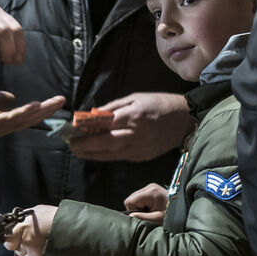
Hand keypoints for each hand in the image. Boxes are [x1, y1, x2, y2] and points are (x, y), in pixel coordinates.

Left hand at [0, 87, 64, 136]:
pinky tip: (33, 106)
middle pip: (26, 121)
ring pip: (21, 121)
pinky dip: (21, 114)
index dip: (39, 110)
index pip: (23, 116)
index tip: (54, 101)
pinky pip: (7, 120)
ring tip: (52, 103)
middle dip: (45, 112)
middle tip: (61, 101)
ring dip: (38, 113)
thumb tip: (12, 97)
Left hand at [3, 204, 57, 255]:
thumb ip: (28, 218)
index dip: (11, 239)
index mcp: (23, 227)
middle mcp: (26, 241)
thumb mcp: (38, 210)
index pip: (8, 238)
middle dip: (24, 246)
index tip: (14, 239)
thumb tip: (23, 221)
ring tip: (40, 251)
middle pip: (18, 249)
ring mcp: (33, 253)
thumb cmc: (56, 216)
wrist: (72, 226)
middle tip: (34, 240)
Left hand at [67, 92, 191, 161]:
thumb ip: (114, 107)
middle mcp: (135, 134)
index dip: (87, 128)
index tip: (73, 129)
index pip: (104, 124)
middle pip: (105, 143)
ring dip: (91, 154)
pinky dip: (105, 156)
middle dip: (85, 145)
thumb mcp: (136, 98)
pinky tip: (95, 154)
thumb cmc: (159, 103)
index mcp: (133, 116)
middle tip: (71, 144)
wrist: (185, 120)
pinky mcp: (142, 157)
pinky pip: (119, 157)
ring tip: (78, 151)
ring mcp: (139, 148)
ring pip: (110, 154)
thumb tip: (93, 114)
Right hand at [124, 182, 168, 224]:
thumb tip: (129, 216)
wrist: (183, 211)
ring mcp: (151, 187)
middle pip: (131, 199)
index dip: (134, 210)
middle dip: (137, 209)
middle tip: (149, 214)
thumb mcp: (156, 218)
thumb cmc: (171, 216)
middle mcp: (150, 186)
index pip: (130, 201)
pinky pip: (140, 198)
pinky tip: (152, 208)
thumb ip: (141, 217)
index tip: (145, 215)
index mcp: (151, 191)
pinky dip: (143, 205)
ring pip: (135, 199)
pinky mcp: (152, 190)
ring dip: (141, 207)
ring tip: (152, 212)